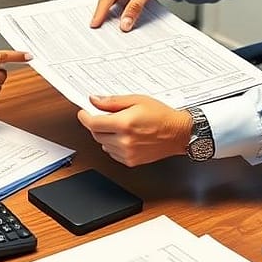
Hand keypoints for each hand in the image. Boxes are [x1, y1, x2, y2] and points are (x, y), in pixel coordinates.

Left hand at [77, 94, 191, 166]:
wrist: (178, 133)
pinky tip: (125, 137)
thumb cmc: (162, 116)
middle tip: (105, 116)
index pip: (93, 123)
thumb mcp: (136, 100)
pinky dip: (113, 145)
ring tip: (120, 127)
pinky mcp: (131, 161)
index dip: (85, 117)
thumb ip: (112, 102)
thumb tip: (95, 100)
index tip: (83, 113)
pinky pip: (112, 153)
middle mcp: (124, 140)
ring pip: (103, 144)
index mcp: (124, 124)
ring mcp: (127, 153)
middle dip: (97, 124)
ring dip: (106, 135)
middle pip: (96, 134)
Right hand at [90, 0, 177, 30]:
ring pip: (109, 4)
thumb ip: (136, 6)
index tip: (95, 25)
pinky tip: (118, 20)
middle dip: (102, 16)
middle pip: (105, 2)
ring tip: (107, 28)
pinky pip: (115, 4)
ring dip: (108, 15)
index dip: (99, 13)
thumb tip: (125, 22)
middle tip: (99, 31)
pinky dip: (115, 12)